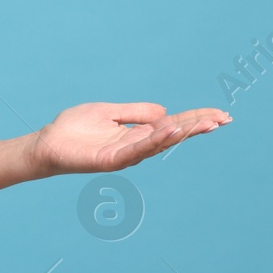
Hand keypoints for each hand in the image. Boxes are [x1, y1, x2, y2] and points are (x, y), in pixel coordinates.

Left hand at [25, 102, 231, 176]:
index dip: (196, 119)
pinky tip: (172, 131)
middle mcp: (137, 145)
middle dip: (199, 127)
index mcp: (138, 133)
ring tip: (207, 123)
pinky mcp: (112, 160)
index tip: (220, 114)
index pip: (173, 124)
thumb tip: (165, 113)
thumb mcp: (109, 112)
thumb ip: (136, 112)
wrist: (48, 142)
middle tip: (225, 119)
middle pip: (174, 134)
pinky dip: (156, 140)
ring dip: (185, 132)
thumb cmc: (75, 128)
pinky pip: (138, 150)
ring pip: (161, 142)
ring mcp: (126, 154)